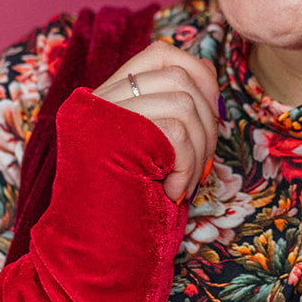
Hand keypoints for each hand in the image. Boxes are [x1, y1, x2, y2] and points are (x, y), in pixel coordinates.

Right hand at [94, 41, 218, 203]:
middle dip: (208, 123)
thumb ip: (169, 107)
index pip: (160, 54)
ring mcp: (101, 116)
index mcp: (104, 96)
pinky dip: (187, 167)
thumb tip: (206, 71)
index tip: (210, 115)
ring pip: (184, 104)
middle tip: (202, 163)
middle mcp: (97, 99)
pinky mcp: (111, 138)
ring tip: (184, 182)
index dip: (198, 76)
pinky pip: (178, 133)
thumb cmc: (127, 203)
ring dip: (200, 152)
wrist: (92, 247)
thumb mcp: (150, 146)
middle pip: (180, 77)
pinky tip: (172, 190)